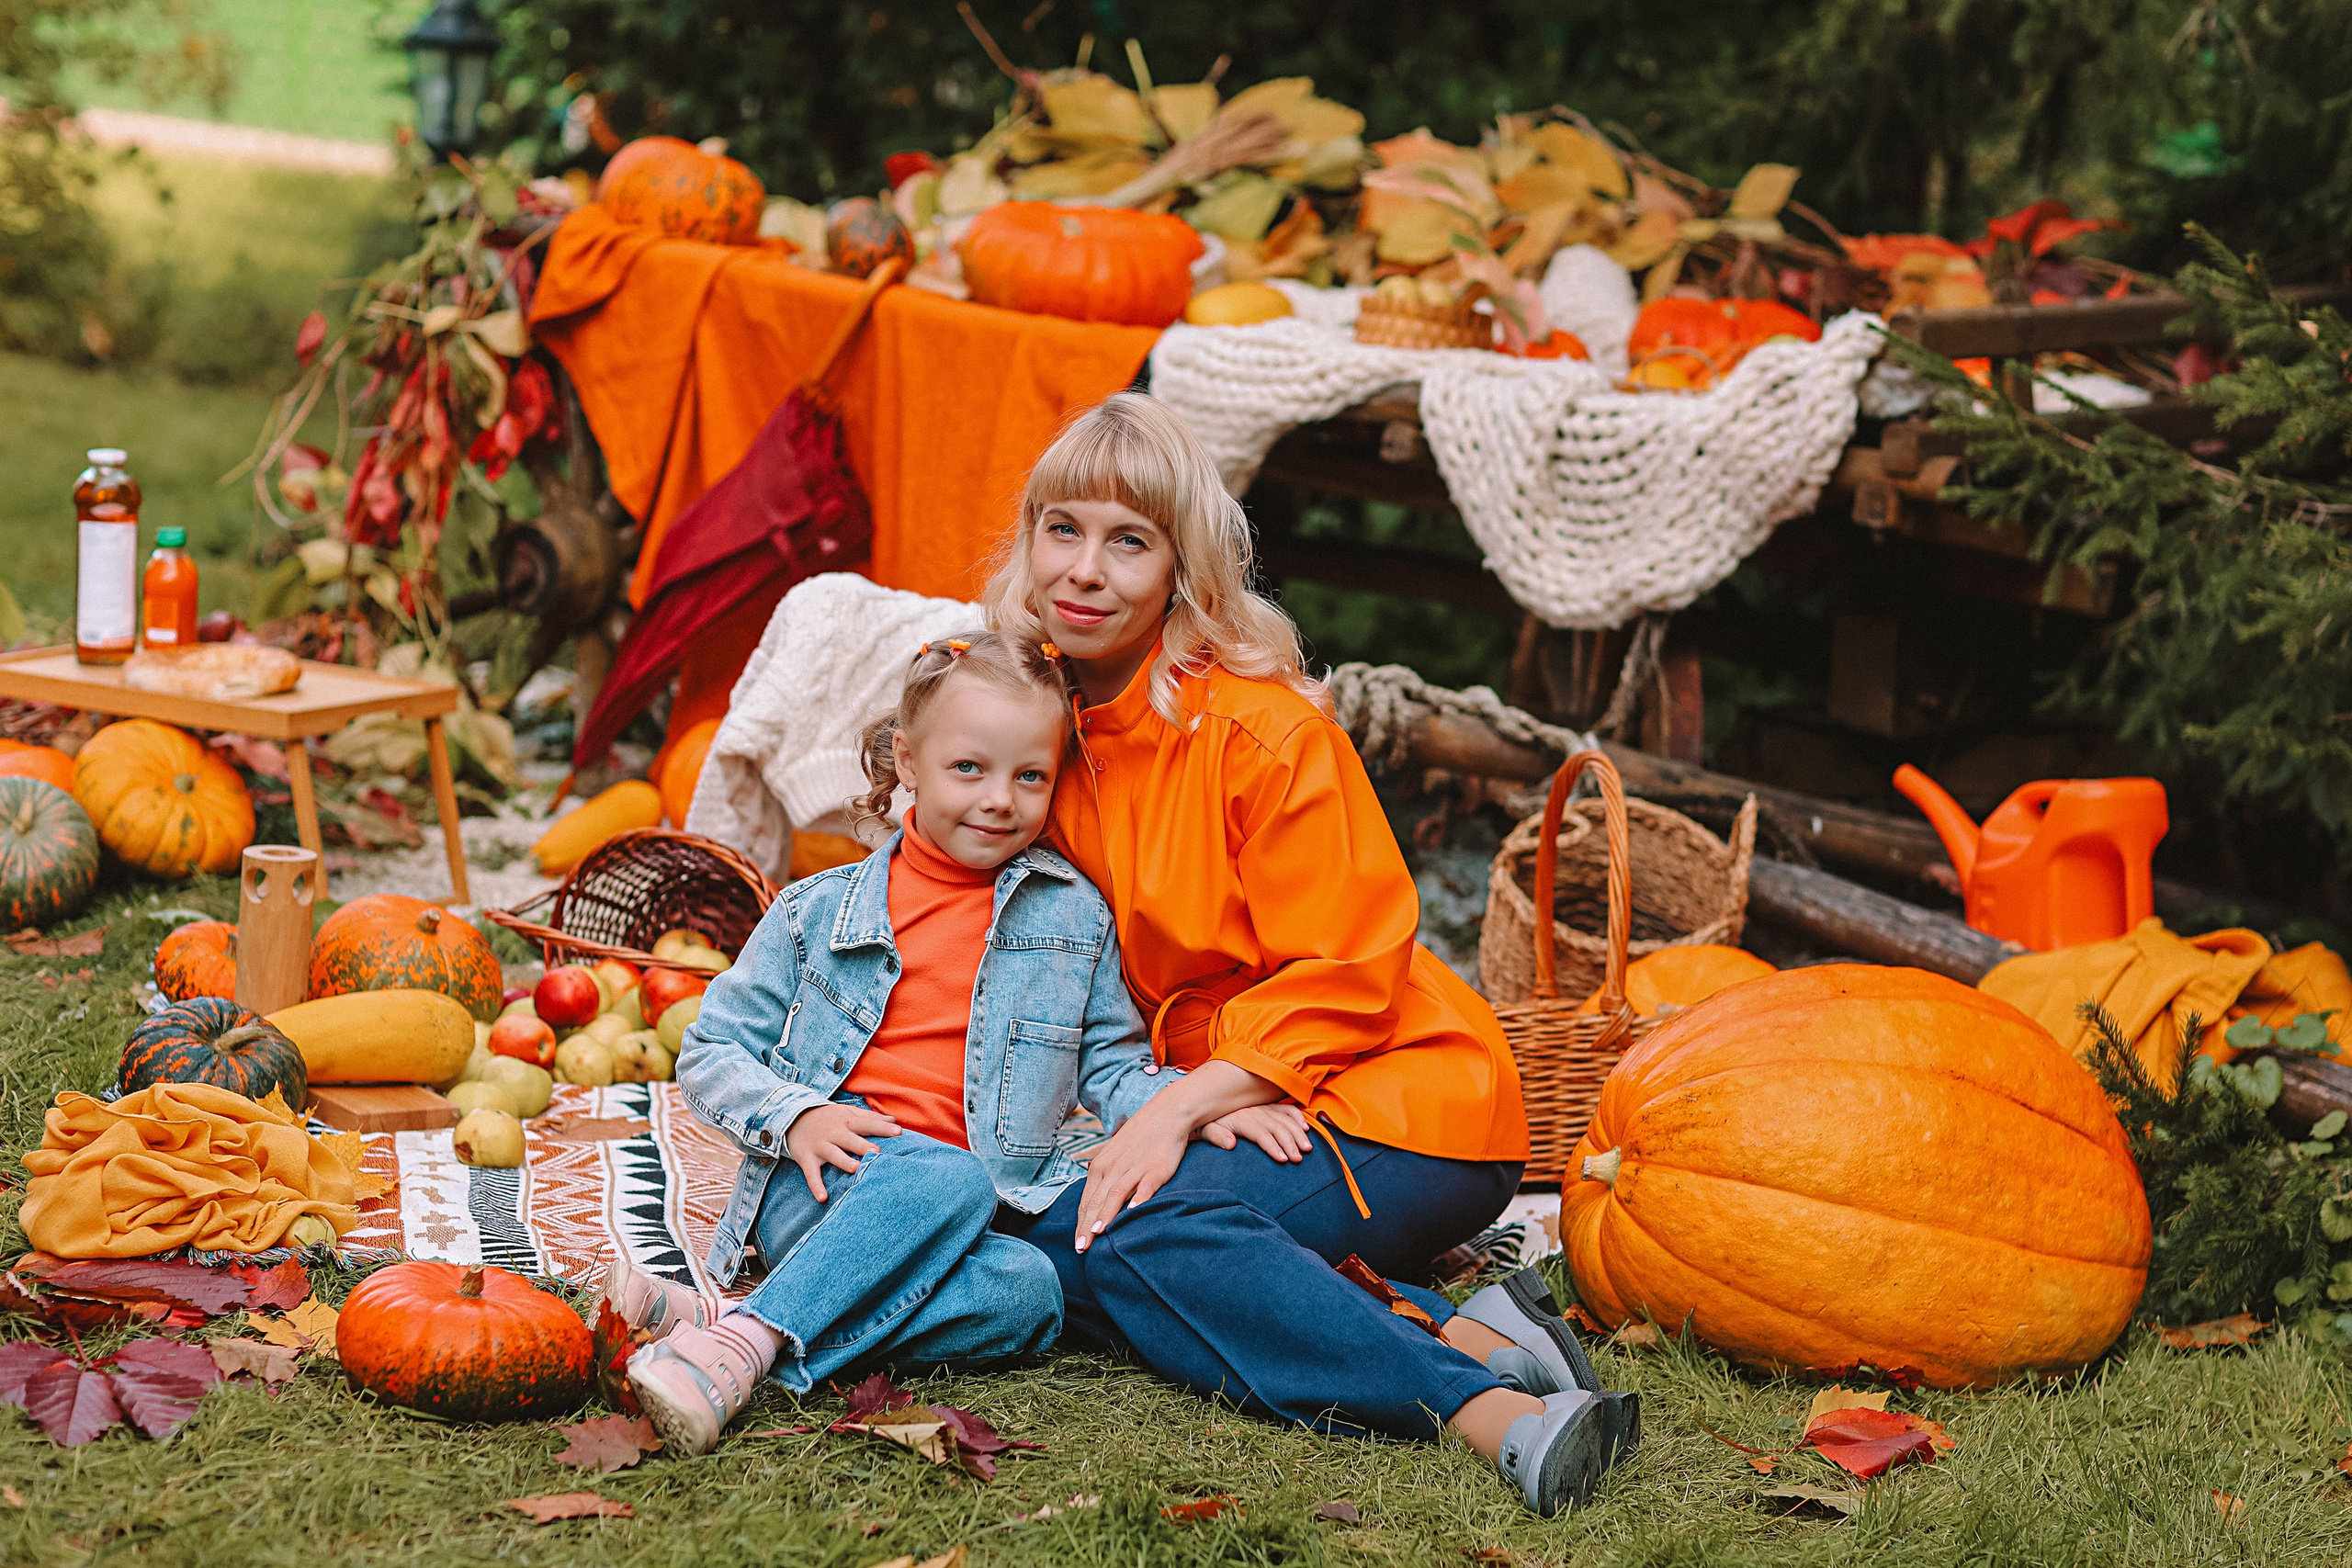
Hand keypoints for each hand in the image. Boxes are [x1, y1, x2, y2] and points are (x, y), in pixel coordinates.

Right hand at [784, 1102, 899, 1201]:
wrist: (793, 1117)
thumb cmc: (829, 1118)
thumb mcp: (847, 1113)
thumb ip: (870, 1118)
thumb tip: (894, 1121)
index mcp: (847, 1122)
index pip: (867, 1124)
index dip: (882, 1128)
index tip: (899, 1133)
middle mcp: (834, 1133)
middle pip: (851, 1140)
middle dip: (863, 1146)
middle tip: (878, 1152)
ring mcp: (820, 1146)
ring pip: (833, 1154)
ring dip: (843, 1161)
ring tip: (855, 1169)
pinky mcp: (806, 1158)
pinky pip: (811, 1173)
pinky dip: (816, 1186)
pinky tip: (823, 1198)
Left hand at [1072, 1100, 1189, 1253]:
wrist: (1166, 1113)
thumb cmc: (1140, 1137)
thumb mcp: (1115, 1155)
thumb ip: (1105, 1177)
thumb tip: (1095, 1202)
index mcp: (1100, 1166)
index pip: (1086, 1200)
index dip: (1081, 1223)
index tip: (1078, 1244)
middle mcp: (1113, 1168)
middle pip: (1096, 1201)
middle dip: (1087, 1227)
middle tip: (1082, 1249)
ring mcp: (1134, 1168)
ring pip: (1115, 1194)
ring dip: (1106, 1215)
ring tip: (1099, 1234)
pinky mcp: (1156, 1168)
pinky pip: (1145, 1185)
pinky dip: (1138, 1198)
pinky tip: (1133, 1212)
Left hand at [1198, 1101, 1311, 1162]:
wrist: (1203, 1105)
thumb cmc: (1205, 1123)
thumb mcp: (1205, 1130)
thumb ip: (1217, 1137)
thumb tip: (1230, 1144)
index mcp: (1240, 1118)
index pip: (1261, 1134)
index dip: (1273, 1146)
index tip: (1283, 1160)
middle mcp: (1254, 1111)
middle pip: (1277, 1127)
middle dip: (1290, 1143)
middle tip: (1299, 1159)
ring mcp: (1262, 1107)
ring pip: (1285, 1118)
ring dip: (1298, 1132)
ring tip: (1307, 1148)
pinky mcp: (1266, 1106)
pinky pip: (1286, 1108)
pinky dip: (1297, 1116)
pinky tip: (1306, 1127)